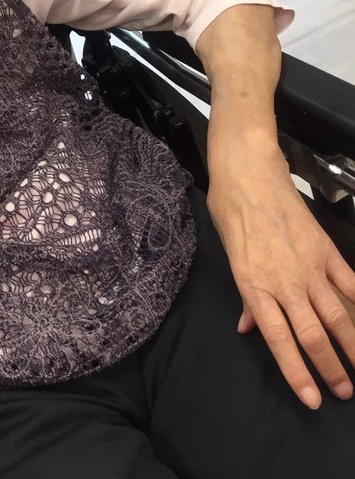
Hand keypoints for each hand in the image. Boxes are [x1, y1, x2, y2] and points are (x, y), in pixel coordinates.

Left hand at [208, 155, 354, 408]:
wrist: (249, 172)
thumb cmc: (231, 210)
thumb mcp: (228, 254)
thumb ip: (244, 296)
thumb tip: (247, 328)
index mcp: (255, 286)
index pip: (279, 339)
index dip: (296, 372)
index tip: (311, 398)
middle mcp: (285, 282)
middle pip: (312, 335)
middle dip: (330, 368)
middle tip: (344, 392)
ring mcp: (309, 266)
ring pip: (338, 315)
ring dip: (353, 346)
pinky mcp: (326, 249)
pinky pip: (350, 282)